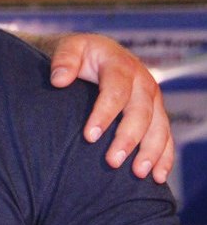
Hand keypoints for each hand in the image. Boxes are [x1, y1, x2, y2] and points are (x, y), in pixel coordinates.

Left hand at [49, 33, 172, 182]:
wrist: (98, 54)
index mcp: (120, 65)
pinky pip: (165, 136)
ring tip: (138, 174)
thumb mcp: (70, 48)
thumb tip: (59, 80)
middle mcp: (142, 81)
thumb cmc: (81, 55)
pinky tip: (157, 176)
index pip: (115, 91)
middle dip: (127, 139)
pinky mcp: (157, 113)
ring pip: (158, 127)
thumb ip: (64, 60)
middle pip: (140, 113)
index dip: (104, 114)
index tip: (89, 136)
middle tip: (112, 162)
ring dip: (150, 152)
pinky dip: (164, 156)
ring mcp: (153, 99)